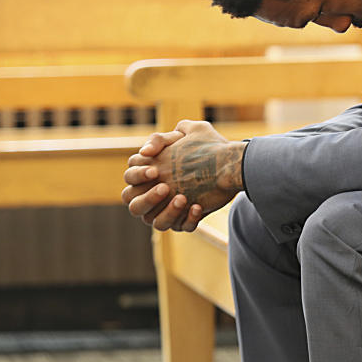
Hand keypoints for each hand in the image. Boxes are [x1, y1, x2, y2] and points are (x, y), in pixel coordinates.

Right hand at [122, 120, 245, 231]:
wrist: (231, 163)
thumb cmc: (205, 148)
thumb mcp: (187, 134)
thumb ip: (161, 138)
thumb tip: (145, 151)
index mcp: (148, 175)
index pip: (130, 178)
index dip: (138, 175)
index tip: (154, 170)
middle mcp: (154, 195)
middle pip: (134, 205)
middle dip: (147, 198)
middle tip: (164, 187)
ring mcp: (169, 209)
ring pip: (155, 222)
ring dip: (167, 212)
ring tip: (183, 198)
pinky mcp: (186, 218)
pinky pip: (181, 226)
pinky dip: (188, 219)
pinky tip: (198, 206)